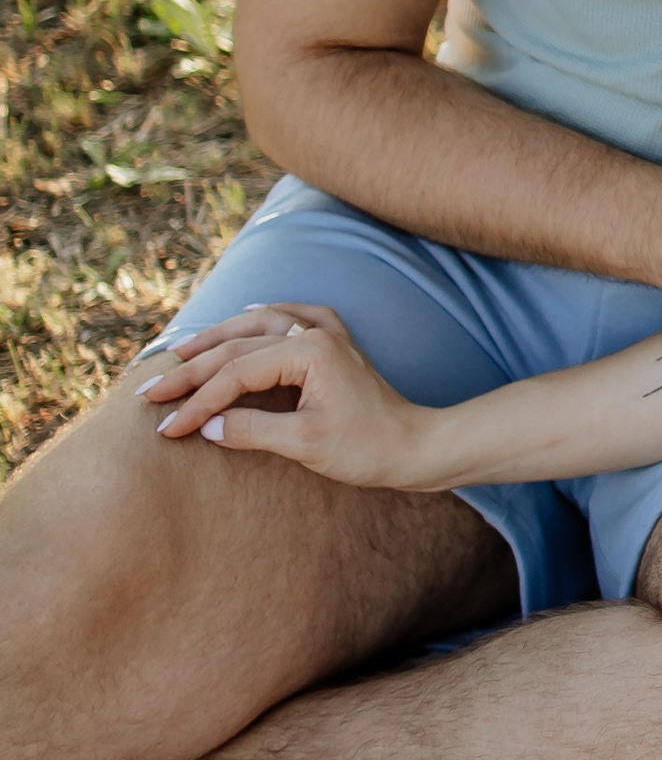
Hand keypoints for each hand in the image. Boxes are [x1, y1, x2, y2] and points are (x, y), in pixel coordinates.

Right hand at [136, 302, 448, 492]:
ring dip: (217, 336)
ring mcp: (327, 334)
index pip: (235, 374)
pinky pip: (292, 317)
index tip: (166, 427)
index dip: (196, 402)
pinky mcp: (335, 344)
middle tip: (149, 391)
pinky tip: (247, 311)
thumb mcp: (304, 445)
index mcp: (309, 352)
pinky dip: (264, 316)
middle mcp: (316, 333)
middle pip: (238, 346)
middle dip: (190, 370)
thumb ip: (251, 430)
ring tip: (178, 351)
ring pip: (258, 324)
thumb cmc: (367, 448)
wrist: (415, 447)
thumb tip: (206, 424)